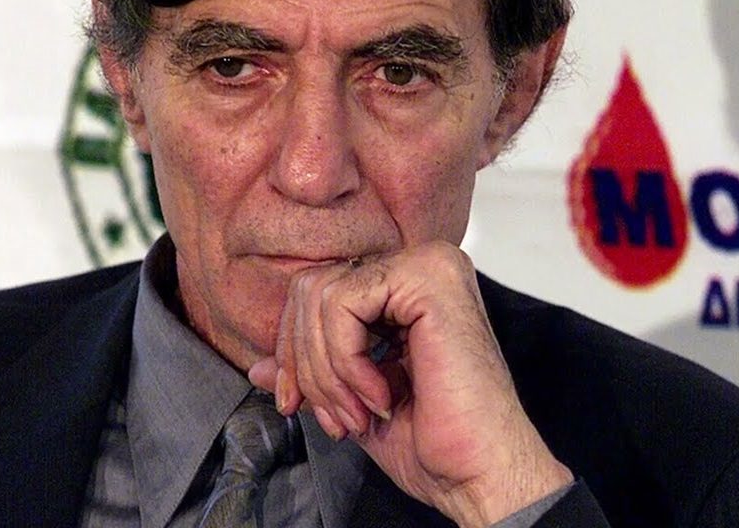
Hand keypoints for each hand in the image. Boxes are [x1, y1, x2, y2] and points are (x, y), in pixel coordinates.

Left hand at [248, 241, 572, 526]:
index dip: (291, 351)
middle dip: (303, 361)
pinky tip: (380, 396)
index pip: (315, 292)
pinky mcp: (428, 278)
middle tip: (329, 416)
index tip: (294, 403)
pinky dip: (345, 360)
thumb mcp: (350, 401)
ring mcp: (427, 264)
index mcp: (405, 287)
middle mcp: (420, 264)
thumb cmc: (434, 443)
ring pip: (321, 295)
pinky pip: (342, 302)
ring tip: (358, 413)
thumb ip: (309, 372)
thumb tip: (256, 365)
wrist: (481, 475)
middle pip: (310, 287)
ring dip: (326, 369)